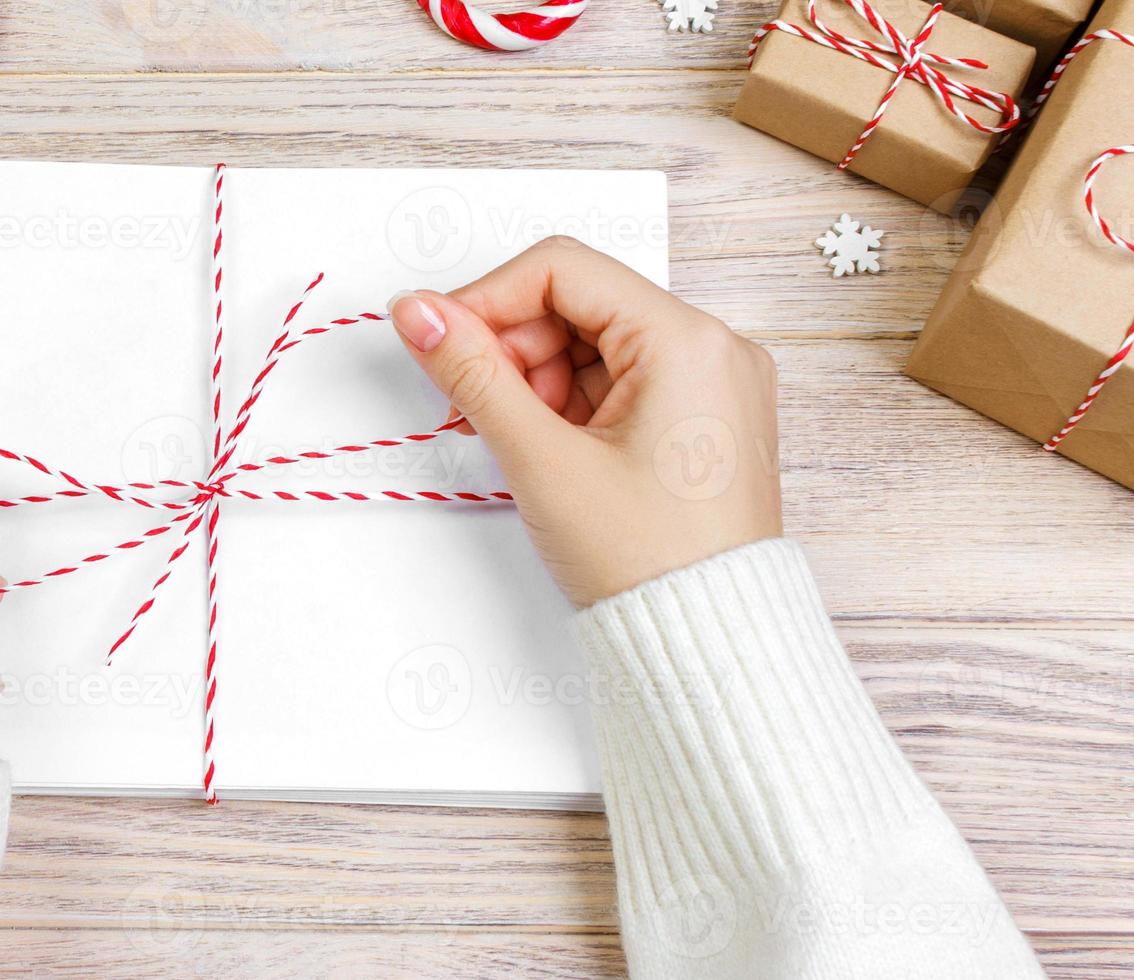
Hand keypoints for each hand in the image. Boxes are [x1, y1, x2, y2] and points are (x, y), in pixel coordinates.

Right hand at [388, 237, 780, 605]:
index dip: (487, 298)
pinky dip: (573, 405)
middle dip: (514, 348)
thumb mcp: (541, 460)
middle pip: (579, 304)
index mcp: (688, 341)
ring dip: (539, 381)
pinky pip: (623, 382)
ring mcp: (714, 384)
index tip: (438, 342)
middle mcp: (714, 348)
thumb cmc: (645, 562)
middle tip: (475, 410)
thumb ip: (472, 375)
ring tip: (520, 445)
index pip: (562, 270)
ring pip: (595, 345)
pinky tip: (551, 451)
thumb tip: (418, 314)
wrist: (709, 650)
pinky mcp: (704, 420)